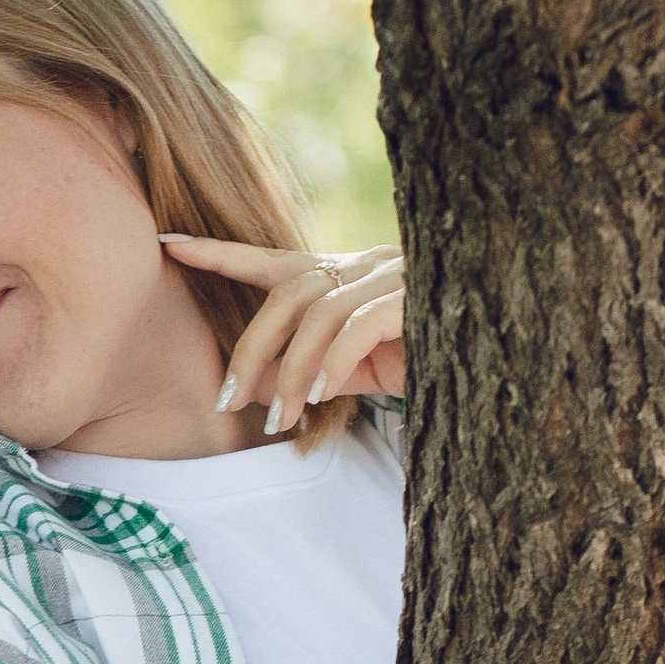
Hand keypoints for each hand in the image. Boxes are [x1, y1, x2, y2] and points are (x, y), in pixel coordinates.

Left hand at [162, 235, 404, 432]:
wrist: (497, 357)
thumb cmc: (418, 363)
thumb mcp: (349, 372)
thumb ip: (301, 372)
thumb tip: (248, 388)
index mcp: (342, 276)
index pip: (271, 261)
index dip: (219, 253)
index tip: (167, 242)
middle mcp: (362, 265)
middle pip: (286, 294)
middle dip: (250, 349)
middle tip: (229, 400)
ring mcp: (392, 275)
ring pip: (318, 315)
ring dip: (292, 373)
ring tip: (282, 421)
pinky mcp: (418, 297)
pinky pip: (359, 324)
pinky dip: (335, 361)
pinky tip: (326, 396)